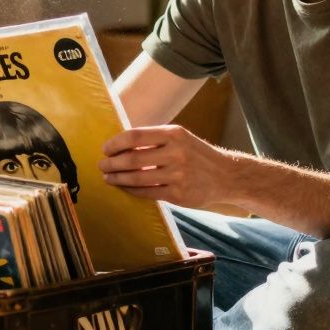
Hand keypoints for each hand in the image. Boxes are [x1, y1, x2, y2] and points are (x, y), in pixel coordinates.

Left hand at [99, 125, 235, 208]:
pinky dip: (131, 190)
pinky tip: (124, 188)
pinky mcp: (178, 194)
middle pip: (133, 158)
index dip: (116, 143)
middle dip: (112, 163)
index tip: (106, 149)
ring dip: (118, 178)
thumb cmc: (197, 155)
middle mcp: (176, 153)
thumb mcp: (181, 138)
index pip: (135, 136)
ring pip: (137, 178)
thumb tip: (121, 144)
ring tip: (109, 178)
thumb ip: (155, 139)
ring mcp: (177, 175)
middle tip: (102, 166)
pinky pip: (147, 192)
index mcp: (174, 134)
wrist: (226, 176)